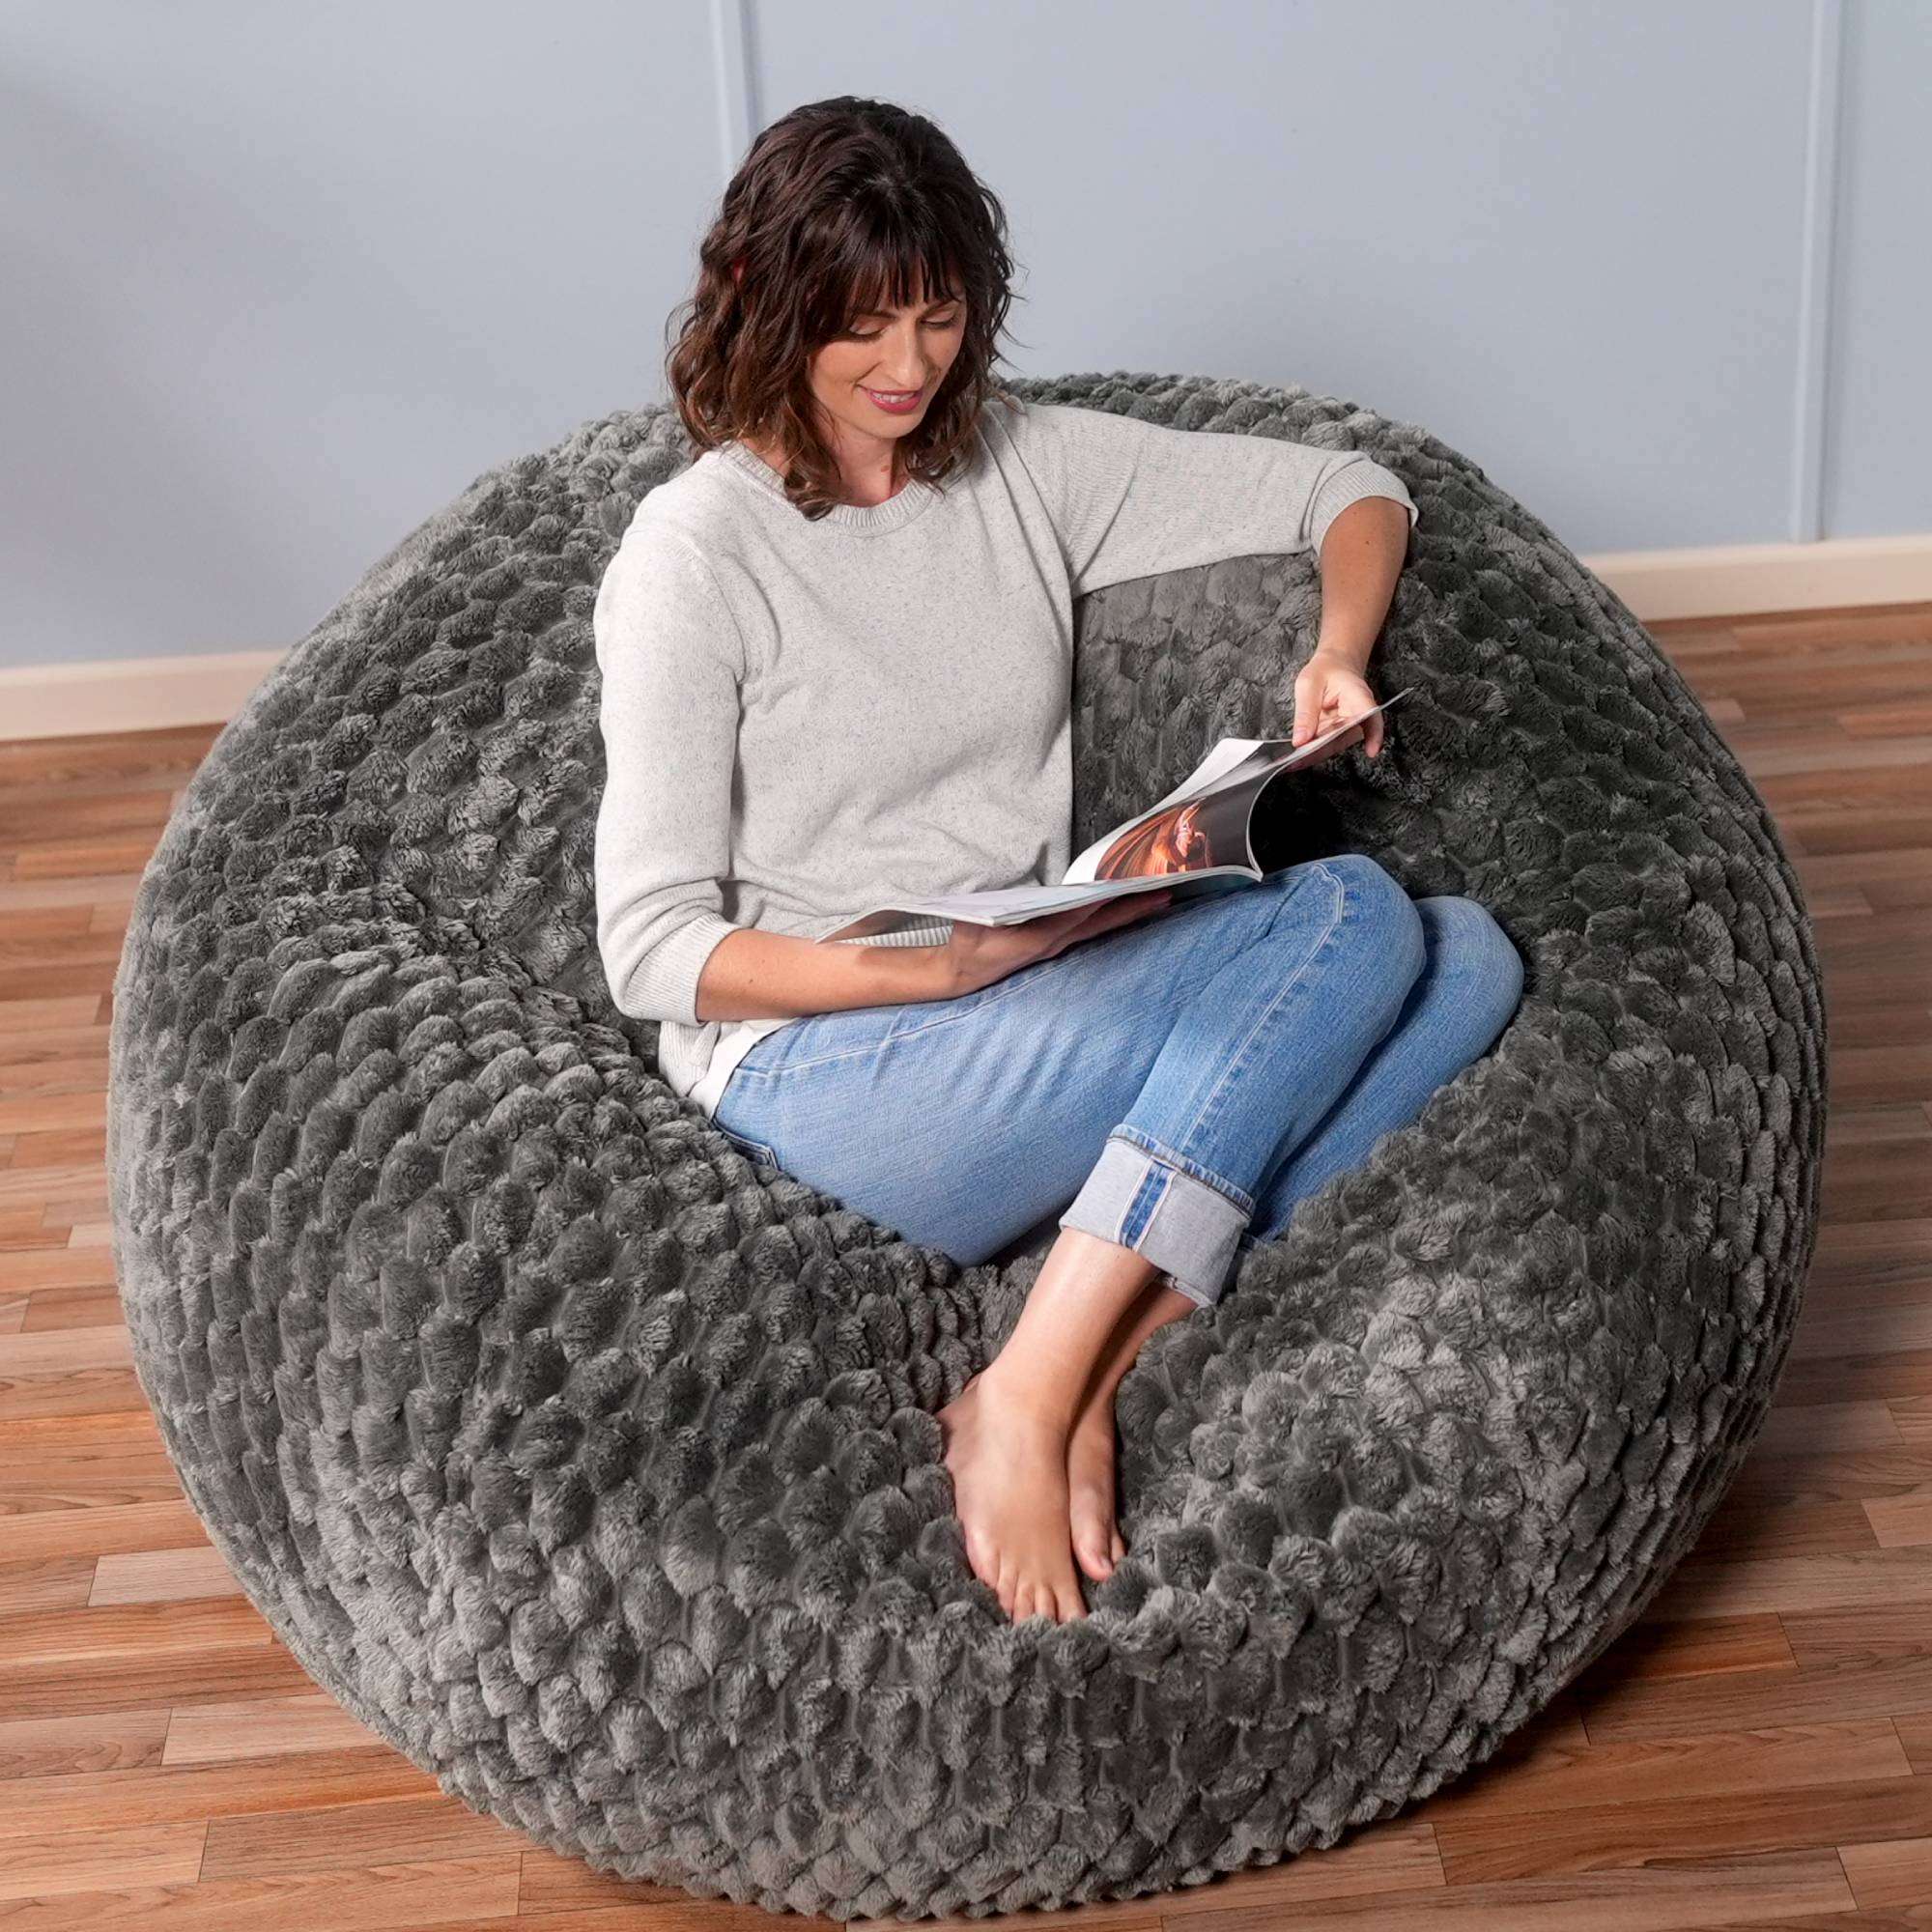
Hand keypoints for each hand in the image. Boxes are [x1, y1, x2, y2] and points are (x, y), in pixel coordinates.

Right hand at [941, 888, 1176, 995]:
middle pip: (1102, 923)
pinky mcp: (1058, 944)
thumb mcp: (969, 924)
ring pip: (1103, 927)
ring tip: (1159, 899)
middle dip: (1133, 908)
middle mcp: (1055, 943)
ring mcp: (1059, 945)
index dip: (1101, 902)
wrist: (964, 973)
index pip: (1075, 915)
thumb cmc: (966, 946)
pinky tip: (1130, 909)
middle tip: (1165, 894)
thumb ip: (979, 911)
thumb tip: (989, 895)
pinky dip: (1114, 917)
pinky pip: (1094, 929)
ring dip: (1130, 913)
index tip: (1126, 888)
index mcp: (1037, 938)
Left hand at [1293, 645, 1383, 759]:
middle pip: (1343, 738)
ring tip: (1291, 762)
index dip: (1374, 735)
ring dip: (1313, 755)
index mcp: (1359, 697)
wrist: (1335, 666)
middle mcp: (1359, 716)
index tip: (1371, 751)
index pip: (1371, 716)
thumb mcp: (1309, 684)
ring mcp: (1349, 727)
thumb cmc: (1325, 671)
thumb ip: (1306, 712)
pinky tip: (1295, 757)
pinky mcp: (1338, 733)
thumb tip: (1301, 740)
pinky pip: (1326, 745)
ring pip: (1333, 746)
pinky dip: (1310, 752)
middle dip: (1319, 752)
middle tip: (1296, 760)